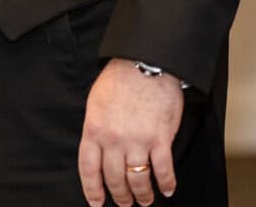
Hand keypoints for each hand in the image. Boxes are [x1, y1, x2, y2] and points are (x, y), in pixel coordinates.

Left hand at [78, 59, 182, 205]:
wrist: (145, 63)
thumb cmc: (119, 80)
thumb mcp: (96, 103)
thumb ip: (96, 129)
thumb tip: (98, 151)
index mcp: (94, 130)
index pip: (89, 169)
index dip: (92, 190)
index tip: (96, 203)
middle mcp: (113, 140)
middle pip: (114, 178)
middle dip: (120, 196)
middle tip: (125, 204)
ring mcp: (137, 141)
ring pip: (138, 179)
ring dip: (142, 195)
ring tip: (144, 200)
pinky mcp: (160, 139)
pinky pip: (163, 170)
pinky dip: (166, 183)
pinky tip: (167, 189)